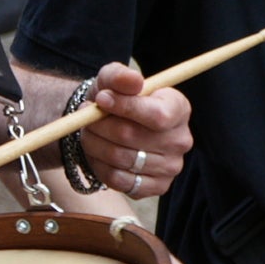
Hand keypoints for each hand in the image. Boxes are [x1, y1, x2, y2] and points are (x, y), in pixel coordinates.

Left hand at [77, 64, 191, 198]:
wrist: (106, 126)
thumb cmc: (113, 99)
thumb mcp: (111, 80)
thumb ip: (119, 76)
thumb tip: (132, 81)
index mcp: (178, 109)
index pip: (157, 115)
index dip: (126, 108)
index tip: (101, 99)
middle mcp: (181, 139)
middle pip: (131, 136)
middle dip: (98, 126)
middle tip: (84, 117)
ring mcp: (171, 166)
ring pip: (121, 158)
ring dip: (94, 144)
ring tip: (89, 133)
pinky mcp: (156, 187)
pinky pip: (119, 180)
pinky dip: (99, 167)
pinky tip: (98, 154)